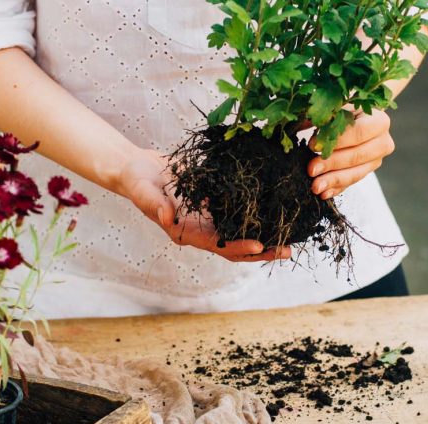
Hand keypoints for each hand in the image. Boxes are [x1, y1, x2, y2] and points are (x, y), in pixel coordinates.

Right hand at [117, 149, 291, 261]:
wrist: (139, 168)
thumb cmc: (137, 181)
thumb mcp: (142, 190)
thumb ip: (154, 204)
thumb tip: (169, 219)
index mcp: (185, 232)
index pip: (216, 244)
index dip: (237, 246)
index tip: (259, 245)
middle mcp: (201, 230)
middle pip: (235, 246)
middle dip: (261, 250)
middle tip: (286, 251)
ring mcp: (209, 219)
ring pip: (241, 231)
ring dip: (265, 236)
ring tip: (290, 238)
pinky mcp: (215, 204)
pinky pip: (239, 211)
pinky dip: (258, 214)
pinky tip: (278, 208)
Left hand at [307, 109, 394, 199]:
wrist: (353, 121)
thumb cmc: (342, 112)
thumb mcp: (333, 108)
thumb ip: (321, 116)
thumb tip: (301, 125)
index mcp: (379, 120)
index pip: (359, 132)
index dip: (336, 141)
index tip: (312, 146)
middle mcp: (383, 142)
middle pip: (358, 156)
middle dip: (332, 164)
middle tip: (311, 169)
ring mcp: (376, 160)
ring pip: (356, 173)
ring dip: (333, 180)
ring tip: (315, 186)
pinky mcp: (367, 173)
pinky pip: (351, 183)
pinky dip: (336, 188)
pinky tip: (323, 193)